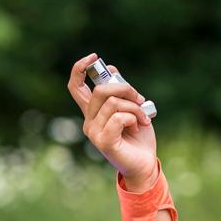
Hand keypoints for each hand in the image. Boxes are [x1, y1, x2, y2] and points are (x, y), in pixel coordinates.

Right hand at [67, 53, 157, 185]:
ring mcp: (93, 132)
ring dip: (135, 107)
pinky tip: (138, 127)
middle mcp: (89, 121)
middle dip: (126, 89)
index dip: (80, 68)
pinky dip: (134, 118)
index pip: (75, 86)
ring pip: (114, 103)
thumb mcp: (131, 107)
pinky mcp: (103, 141)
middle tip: (140, 100)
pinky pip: (119, 117)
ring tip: (143, 119)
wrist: (145, 163)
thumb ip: (120, 92)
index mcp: (93, 111)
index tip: (94, 57)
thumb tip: (111, 68)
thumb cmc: (139, 137)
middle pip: (101, 90)